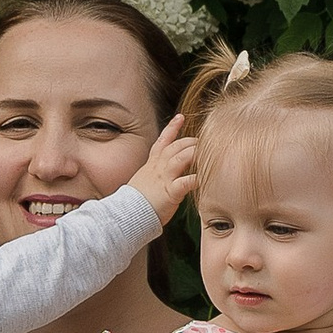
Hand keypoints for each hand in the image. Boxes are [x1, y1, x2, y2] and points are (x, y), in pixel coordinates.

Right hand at [132, 114, 199, 231]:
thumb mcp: (142, 182)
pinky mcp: (170, 192)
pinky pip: (186, 182)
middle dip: (191, 142)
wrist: (125, 214)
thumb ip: (154, 176)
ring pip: (181, 158)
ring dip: (195, 153)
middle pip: (176, 146)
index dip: (172, 128)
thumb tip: (160, 176)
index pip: (162, 141)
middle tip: (204, 141)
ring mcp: (164, 179)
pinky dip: (197, 178)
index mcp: (152, 165)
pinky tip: (206, 177)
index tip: (181, 117)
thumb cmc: (135, 203)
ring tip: (208, 153)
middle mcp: (158, 168)